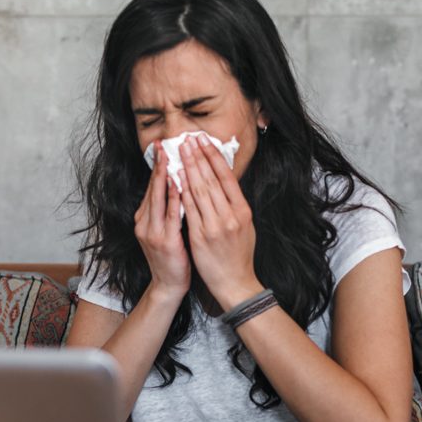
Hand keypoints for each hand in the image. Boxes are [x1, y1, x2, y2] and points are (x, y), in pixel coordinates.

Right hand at [134, 141, 190, 303]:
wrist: (168, 285)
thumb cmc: (173, 257)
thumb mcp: (165, 230)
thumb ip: (167, 210)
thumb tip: (177, 185)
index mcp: (144, 219)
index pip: (151, 188)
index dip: (157, 167)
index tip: (162, 147)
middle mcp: (144, 223)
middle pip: (152, 188)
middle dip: (158, 165)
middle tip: (164, 144)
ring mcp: (152, 232)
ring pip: (158, 197)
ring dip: (164, 175)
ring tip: (169, 156)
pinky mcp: (164, 241)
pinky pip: (169, 214)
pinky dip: (173, 197)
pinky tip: (178, 184)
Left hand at [179, 134, 264, 310]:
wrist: (235, 282)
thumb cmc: (239, 254)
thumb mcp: (245, 225)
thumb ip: (234, 204)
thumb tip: (225, 182)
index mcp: (243, 210)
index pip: (227, 176)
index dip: (214, 156)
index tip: (204, 141)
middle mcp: (231, 215)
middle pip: (212, 179)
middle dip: (198, 156)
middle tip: (188, 139)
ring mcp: (216, 226)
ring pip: (200, 190)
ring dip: (189, 168)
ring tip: (180, 151)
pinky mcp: (201, 236)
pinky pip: (190, 209)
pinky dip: (183, 191)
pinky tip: (176, 178)